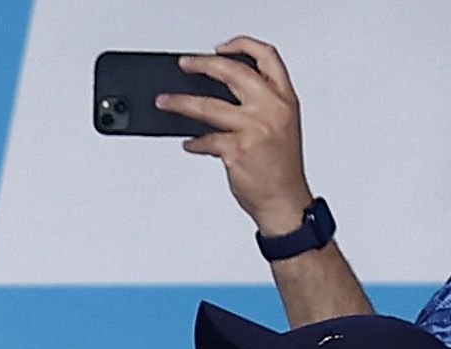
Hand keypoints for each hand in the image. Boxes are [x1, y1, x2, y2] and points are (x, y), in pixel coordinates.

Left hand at [162, 38, 313, 234]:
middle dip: (204, 65)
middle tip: (185, 65)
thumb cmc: (281, 167)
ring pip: (208, 106)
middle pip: (233, 72)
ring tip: (165, 102)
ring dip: (181, 103)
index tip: (220, 48)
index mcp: (284, 98)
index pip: (267, 57)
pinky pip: (205, 140)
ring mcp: (253, 129)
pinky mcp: (236, 150)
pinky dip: (193, 143)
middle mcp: (271, 108)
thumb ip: (258, 105)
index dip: (242, 46)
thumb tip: (218, 95)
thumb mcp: (280, 125)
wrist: (284, 200)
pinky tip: (189, 144)